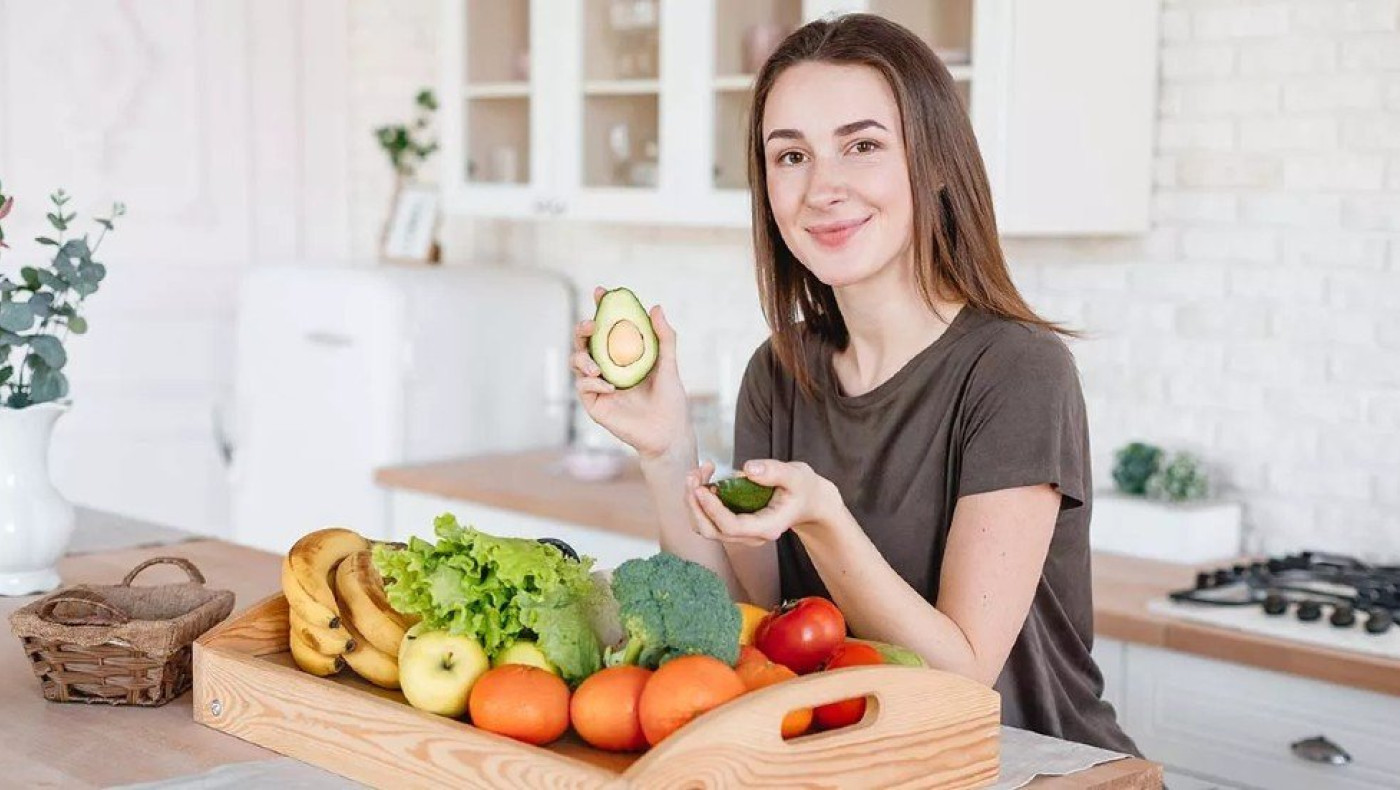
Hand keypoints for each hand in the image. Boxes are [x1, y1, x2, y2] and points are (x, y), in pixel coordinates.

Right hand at [571, 286, 691, 460]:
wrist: (668, 433)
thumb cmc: (671, 401)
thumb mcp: (669, 364)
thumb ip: (665, 337)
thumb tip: (655, 307)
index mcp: (623, 356)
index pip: (607, 327)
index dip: (601, 308)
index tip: (601, 292)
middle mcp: (607, 368)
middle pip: (585, 342)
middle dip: (582, 329)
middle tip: (591, 325)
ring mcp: (598, 386)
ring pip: (576, 362)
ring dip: (582, 358)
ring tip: (597, 367)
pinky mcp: (594, 404)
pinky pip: (583, 387)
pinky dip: (593, 383)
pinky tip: (610, 387)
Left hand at [686, 459, 840, 546]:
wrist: (806, 501)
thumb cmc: (802, 488)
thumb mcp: (796, 475)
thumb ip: (775, 471)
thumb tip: (748, 469)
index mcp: (767, 527)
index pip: (732, 526)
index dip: (712, 509)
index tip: (702, 487)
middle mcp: (751, 536)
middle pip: (712, 530)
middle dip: (695, 505)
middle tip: (693, 476)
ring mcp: (740, 533)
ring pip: (705, 527)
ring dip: (693, 502)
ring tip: (696, 474)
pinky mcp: (733, 525)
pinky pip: (708, 519)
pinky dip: (699, 501)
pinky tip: (703, 479)